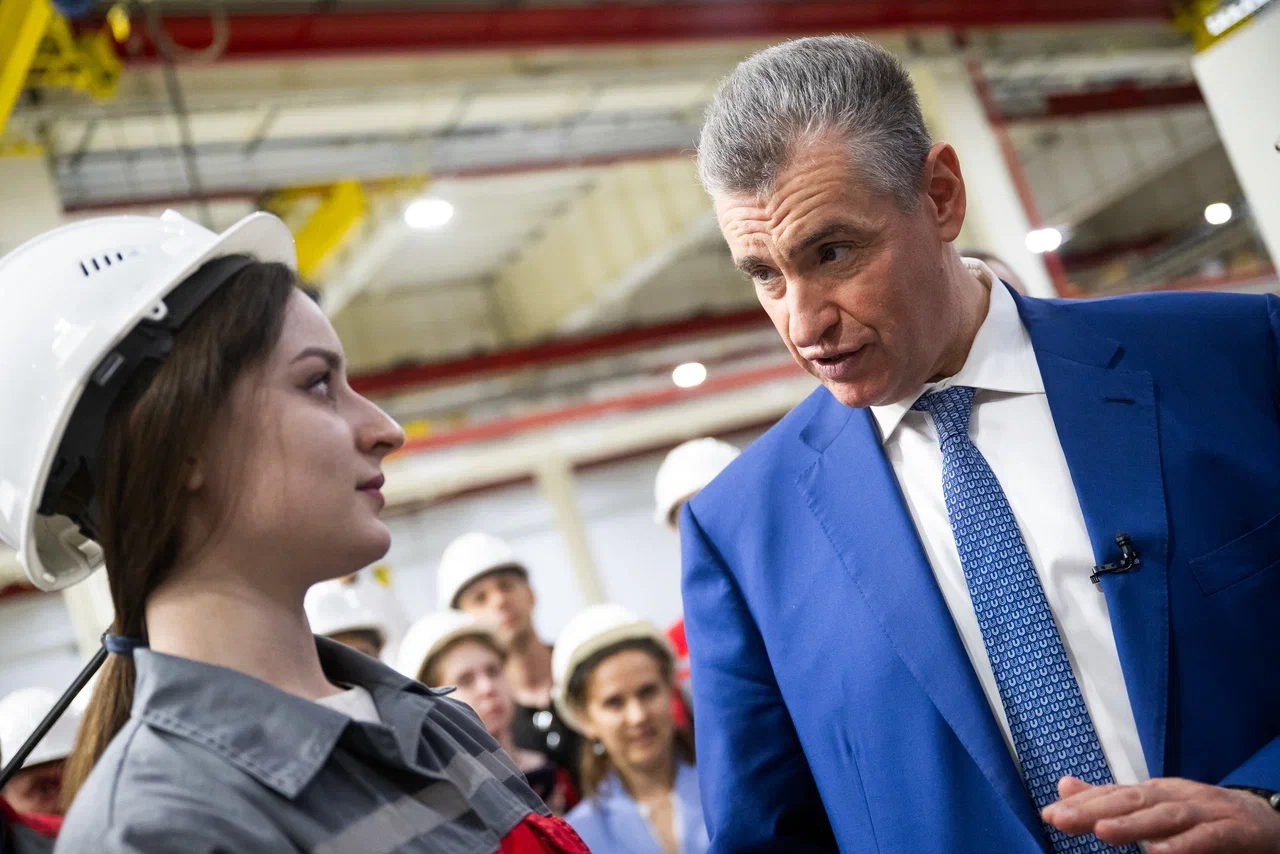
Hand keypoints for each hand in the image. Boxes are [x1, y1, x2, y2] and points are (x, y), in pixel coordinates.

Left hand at [1042, 776, 1279, 852]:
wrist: (1266, 821)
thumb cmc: (1202, 817)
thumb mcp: (1154, 807)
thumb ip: (1110, 800)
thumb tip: (1064, 785)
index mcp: (1155, 792)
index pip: (1112, 795)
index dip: (1081, 804)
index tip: (1049, 814)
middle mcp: (1175, 796)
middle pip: (1131, 800)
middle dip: (1094, 810)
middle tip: (1060, 819)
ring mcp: (1205, 811)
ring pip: (1164, 816)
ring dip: (1133, 825)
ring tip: (1102, 833)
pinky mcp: (1233, 831)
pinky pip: (1206, 839)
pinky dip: (1183, 845)